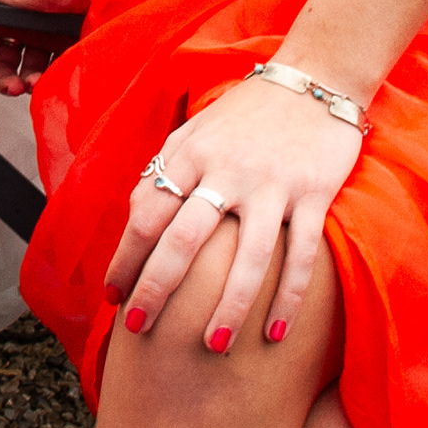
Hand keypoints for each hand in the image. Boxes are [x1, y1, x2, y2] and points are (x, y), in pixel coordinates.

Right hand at [0, 0, 81, 101]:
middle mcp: (18, 25)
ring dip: (24, 83)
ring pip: (25, 71)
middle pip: (0, 64)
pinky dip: (46, 79)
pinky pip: (50, 70)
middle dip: (2, 81)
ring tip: (32, 83)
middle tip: (10, 89)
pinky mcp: (64, 45)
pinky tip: (47, 78)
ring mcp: (42, 37)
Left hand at [108, 72, 363, 349]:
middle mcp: (226, 171)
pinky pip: (299, 255)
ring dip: (227, 307)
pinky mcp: (312, 194)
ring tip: (211, 347)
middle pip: (182, 240)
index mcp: (190, 155)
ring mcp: (271, 185)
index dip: (126, 258)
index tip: (112, 297)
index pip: (146, 215)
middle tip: (139, 330)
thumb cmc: (246, 113)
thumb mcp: (196, 131)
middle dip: (156, 289)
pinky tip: (276, 332)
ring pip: (245, 258)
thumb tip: (136, 217)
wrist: (314, 80)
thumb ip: (167, 169)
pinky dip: (288, 296)